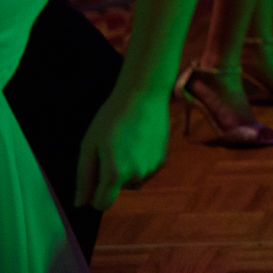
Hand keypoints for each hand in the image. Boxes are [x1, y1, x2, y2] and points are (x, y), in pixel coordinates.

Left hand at [75, 91, 167, 210]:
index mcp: (115, 174)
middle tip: (109, 150)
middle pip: (116, 191)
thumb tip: (81, 203)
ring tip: (125, 144)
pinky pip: (145, 171)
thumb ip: (84, 178)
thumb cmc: (111, 118)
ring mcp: (152, 169)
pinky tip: (138, 142)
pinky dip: (140, 163)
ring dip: (126, 170)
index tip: (93, 178)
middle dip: (110, 178)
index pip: (102, 204)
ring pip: (132, 181)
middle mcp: (136, 176)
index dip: (94, 195)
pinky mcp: (162, 161)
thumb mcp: (89, 146)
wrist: (144, 96)